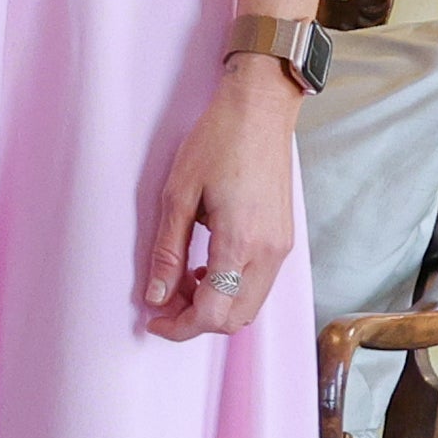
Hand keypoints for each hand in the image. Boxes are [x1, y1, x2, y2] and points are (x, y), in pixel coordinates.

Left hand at [141, 58, 301, 340]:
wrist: (260, 110)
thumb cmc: (218, 141)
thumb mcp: (177, 194)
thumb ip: (167, 251)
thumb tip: (156, 295)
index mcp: (241, 243)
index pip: (212, 313)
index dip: (179, 326)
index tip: (154, 320)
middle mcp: (268, 253)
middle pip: (234, 319)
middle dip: (196, 320)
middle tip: (164, 301)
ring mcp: (281, 247)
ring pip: (249, 305)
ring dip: (215, 305)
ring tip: (181, 280)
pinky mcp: (283, 239)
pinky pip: (258, 284)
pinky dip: (231, 289)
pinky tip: (206, 266)